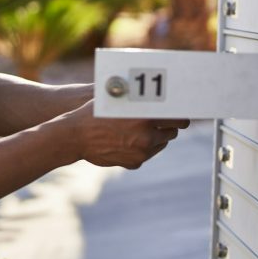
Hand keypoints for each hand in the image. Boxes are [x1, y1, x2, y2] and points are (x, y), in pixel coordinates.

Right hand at [63, 100, 189, 168]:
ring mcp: (141, 152)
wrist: (75, 135)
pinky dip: (143, 147)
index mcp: (145, 118)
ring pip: (161, 144)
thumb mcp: (120, 101)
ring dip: (157, 136)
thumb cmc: (96, 111)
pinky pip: (147, 153)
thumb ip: (141, 101)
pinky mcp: (134, 163)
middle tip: (165, 120)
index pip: (177, 119)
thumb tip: (161, 95)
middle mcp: (146, 137)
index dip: (180, 116)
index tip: (181, 114)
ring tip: (144, 128)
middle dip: (169, 126)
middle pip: (172, 132)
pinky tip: (131, 139)